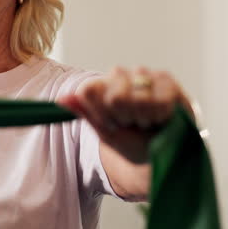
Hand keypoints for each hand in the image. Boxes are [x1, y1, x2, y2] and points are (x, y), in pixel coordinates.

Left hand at [57, 66, 190, 163]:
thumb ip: (85, 113)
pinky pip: (160, 101)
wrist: (161, 154)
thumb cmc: (131, 142)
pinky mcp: (167, 80)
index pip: (88, 91)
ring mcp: (143, 74)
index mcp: (99, 86)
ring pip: (138, 99)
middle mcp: (119, 74)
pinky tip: (162, 117)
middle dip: (124, 118)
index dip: (100, 115)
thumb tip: (61, 100)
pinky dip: (161, 116)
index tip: (111, 125)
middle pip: (114, 97)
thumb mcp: (105, 133)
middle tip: (132, 122)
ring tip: (147, 120)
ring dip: (144, 118)